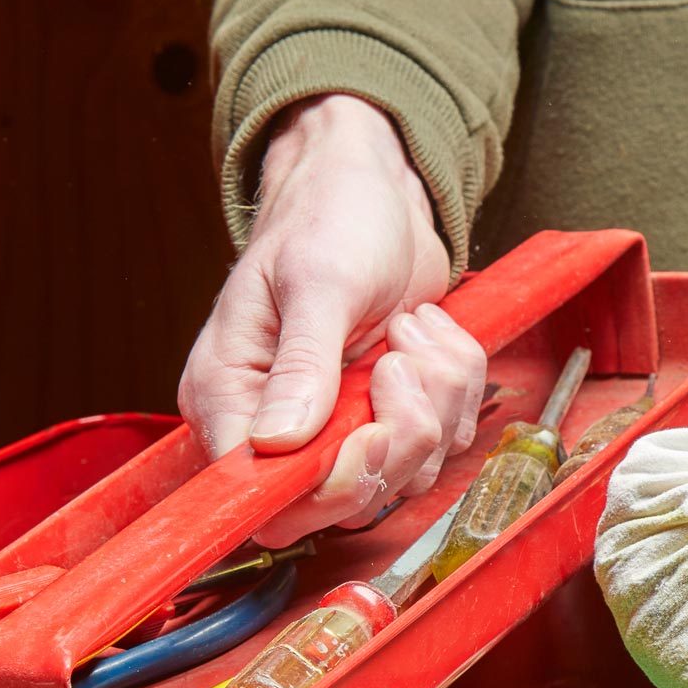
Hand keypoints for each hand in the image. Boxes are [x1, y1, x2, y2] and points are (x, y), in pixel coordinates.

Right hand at [178, 93, 486, 546]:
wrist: (376, 187)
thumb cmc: (329, 216)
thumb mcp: (316, 282)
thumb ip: (302, 366)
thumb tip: (277, 443)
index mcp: (230, 398)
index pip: (263, 496)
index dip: (325, 487)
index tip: (368, 436)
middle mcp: (278, 425)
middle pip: (344, 500)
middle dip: (397, 437)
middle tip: (401, 365)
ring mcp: (341, 424)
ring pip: (405, 472)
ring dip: (435, 402)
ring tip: (412, 330)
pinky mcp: (391, 414)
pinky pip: (443, 440)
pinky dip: (456, 388)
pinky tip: (429, 334)